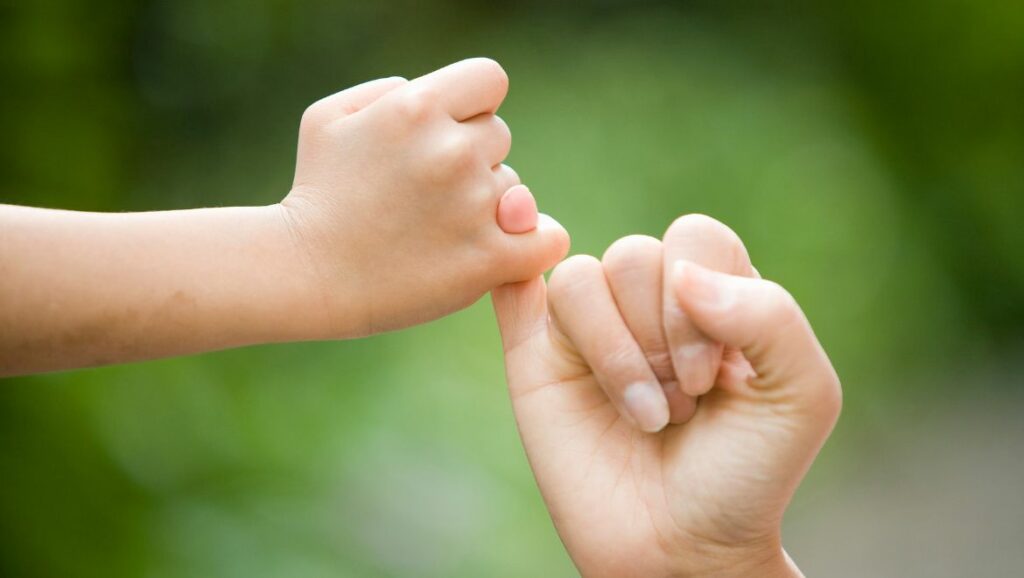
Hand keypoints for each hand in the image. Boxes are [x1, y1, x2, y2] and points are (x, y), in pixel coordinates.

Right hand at [280, 58, 567, 337]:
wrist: (307, 272)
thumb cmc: (317, 192)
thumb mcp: (330, 117)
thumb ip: (389, 90)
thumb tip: (444, 102)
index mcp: (417, 107)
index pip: (490, 80)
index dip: (471, 104)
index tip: (444, 132)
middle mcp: (451, 151)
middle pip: (499, 135)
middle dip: (470, 157)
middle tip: (425, 191)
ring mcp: (473, 206)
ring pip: (515, 189)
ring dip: (488, 204)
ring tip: (435, 227)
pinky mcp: (486, 260)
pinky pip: (547, 240)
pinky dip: (536, 244)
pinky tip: (507, 250)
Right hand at [492, 215, 840, 576]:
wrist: (682, 548)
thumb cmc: (745, 474)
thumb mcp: (801, 396)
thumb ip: (771, 317)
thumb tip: (681, 274)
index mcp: (714, 292)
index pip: (696, 238)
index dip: (699, 303)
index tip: (711, 381)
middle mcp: (649, 300)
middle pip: (634, 255)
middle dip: (660, 339)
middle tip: (680, 405)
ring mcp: (590, 327)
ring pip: (580, 277)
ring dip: (614, 353)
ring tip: (642, 413)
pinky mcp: (537, 355)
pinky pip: (516, 291)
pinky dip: (518, 284)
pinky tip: (550, 330)